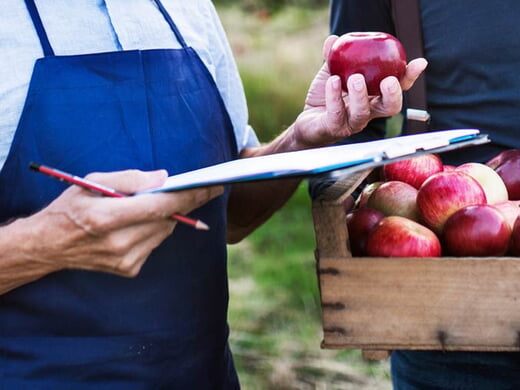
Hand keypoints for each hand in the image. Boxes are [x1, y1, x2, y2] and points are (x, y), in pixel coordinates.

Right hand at [26, 169, 222, 276]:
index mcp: (106, 218)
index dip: (189, 195)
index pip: (159, 206)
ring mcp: (126, 260)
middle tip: (202, 187)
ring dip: (166, 215)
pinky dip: (154, 229)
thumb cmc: (70, 208)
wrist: (48, 246)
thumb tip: (164, 178)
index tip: (212, 186)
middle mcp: (119, 243)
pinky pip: (155, 242)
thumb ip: (130, 179)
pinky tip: (137, 223)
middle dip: (185, 201)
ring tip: (153, 203)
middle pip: (168, 219)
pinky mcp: (130, 269)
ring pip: (164, 230)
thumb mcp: (92, 181)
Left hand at [292, 35, 427, 147]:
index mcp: (374, 97)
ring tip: (356, 78)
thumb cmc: (326, 98)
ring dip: (360, 96)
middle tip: (389, 80)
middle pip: (390, 108)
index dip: (410, 77)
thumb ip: (335, 58)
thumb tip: (334, 39)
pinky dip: (334, 96)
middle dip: (393, 95)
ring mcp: (351, 122)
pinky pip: (336, 113)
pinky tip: (332, 81)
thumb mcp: (331, 74)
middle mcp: (367, 112)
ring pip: (363, 114)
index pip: (398, 89)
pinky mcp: (333, 127)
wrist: (307, 122)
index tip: (419, 63)